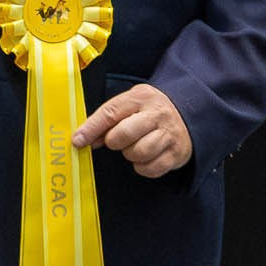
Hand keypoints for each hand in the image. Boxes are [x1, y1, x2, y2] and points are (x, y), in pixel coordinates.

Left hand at [72, 83, 192, 178]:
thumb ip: (107, 119)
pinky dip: (143, 167)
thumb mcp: (129, 105)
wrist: (188, 115)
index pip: (111, 112)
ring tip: (134, 146)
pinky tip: (145, 157)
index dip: (91, 128)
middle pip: (124, 134)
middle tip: (116, 140)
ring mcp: (169, 134)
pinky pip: (151, 168)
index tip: (78, 140)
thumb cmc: (149, 112)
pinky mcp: (176, 153)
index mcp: (141, 98)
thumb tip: (83, 138)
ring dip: (130, 154)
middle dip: (114, 142)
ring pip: (139, 152)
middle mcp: (157, 114)